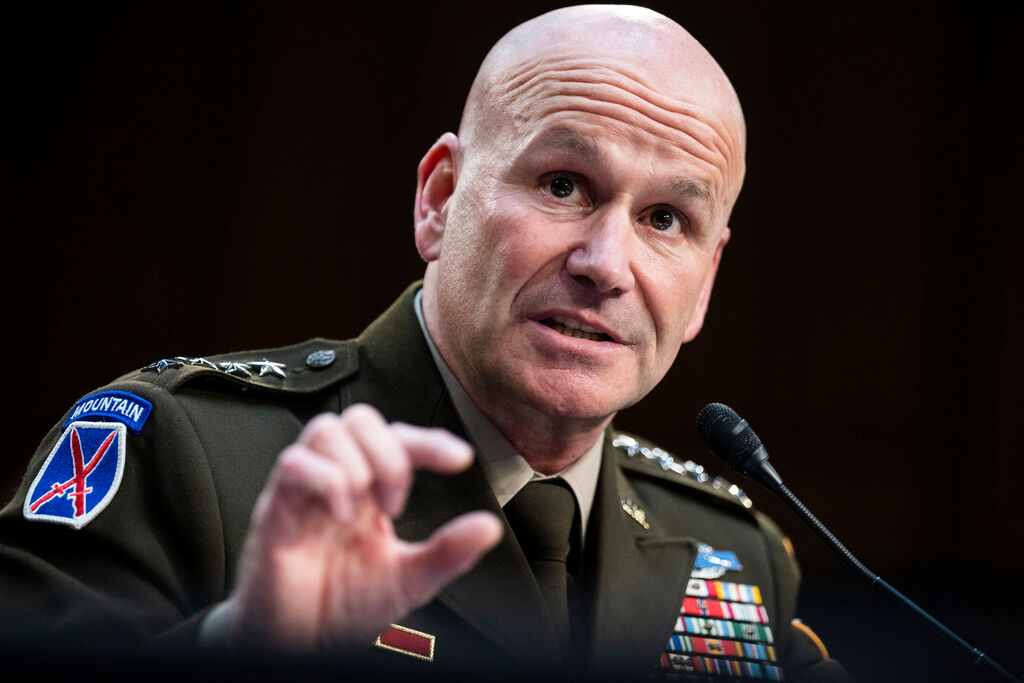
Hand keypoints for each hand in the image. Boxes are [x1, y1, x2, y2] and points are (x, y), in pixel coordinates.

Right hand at [223, 404, 502, 650]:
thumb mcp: (409, 579)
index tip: (461, 460)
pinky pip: (293, 462)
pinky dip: (325, 479)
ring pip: (326, 429)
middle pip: (360, 418)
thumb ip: (448, 551)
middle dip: (390, 453)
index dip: (430, 440)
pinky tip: (338, 515)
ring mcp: (305, 490)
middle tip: (396, 504)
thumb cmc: (343, 606)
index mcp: (369, 491)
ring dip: (357, 464)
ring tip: (362, 510)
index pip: (399, 439)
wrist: (296, 645)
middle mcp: (337, 480)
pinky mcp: (276, 508)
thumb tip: (491, 527)